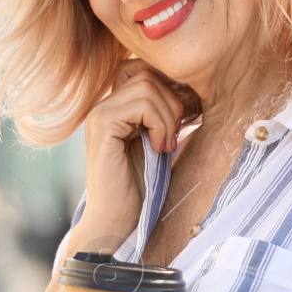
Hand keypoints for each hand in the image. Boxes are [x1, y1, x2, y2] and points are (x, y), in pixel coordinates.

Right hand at [76, 60, 189, 250]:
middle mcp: (103, 106)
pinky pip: (141, 103)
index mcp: (115, 107)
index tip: (184, 119)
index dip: (170, 88)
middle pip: (147, 72)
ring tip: (166, 144)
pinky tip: (158, 147)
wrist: (118, 221)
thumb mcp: (160, 142)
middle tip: (175, 135)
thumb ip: (166, 115)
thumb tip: (192, 88)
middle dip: (173, 100)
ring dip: (168, 115)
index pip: (144, 69)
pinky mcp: (101, 125)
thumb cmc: (141, 188)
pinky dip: (159, 123)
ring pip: (147, 85)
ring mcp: (99, 114)